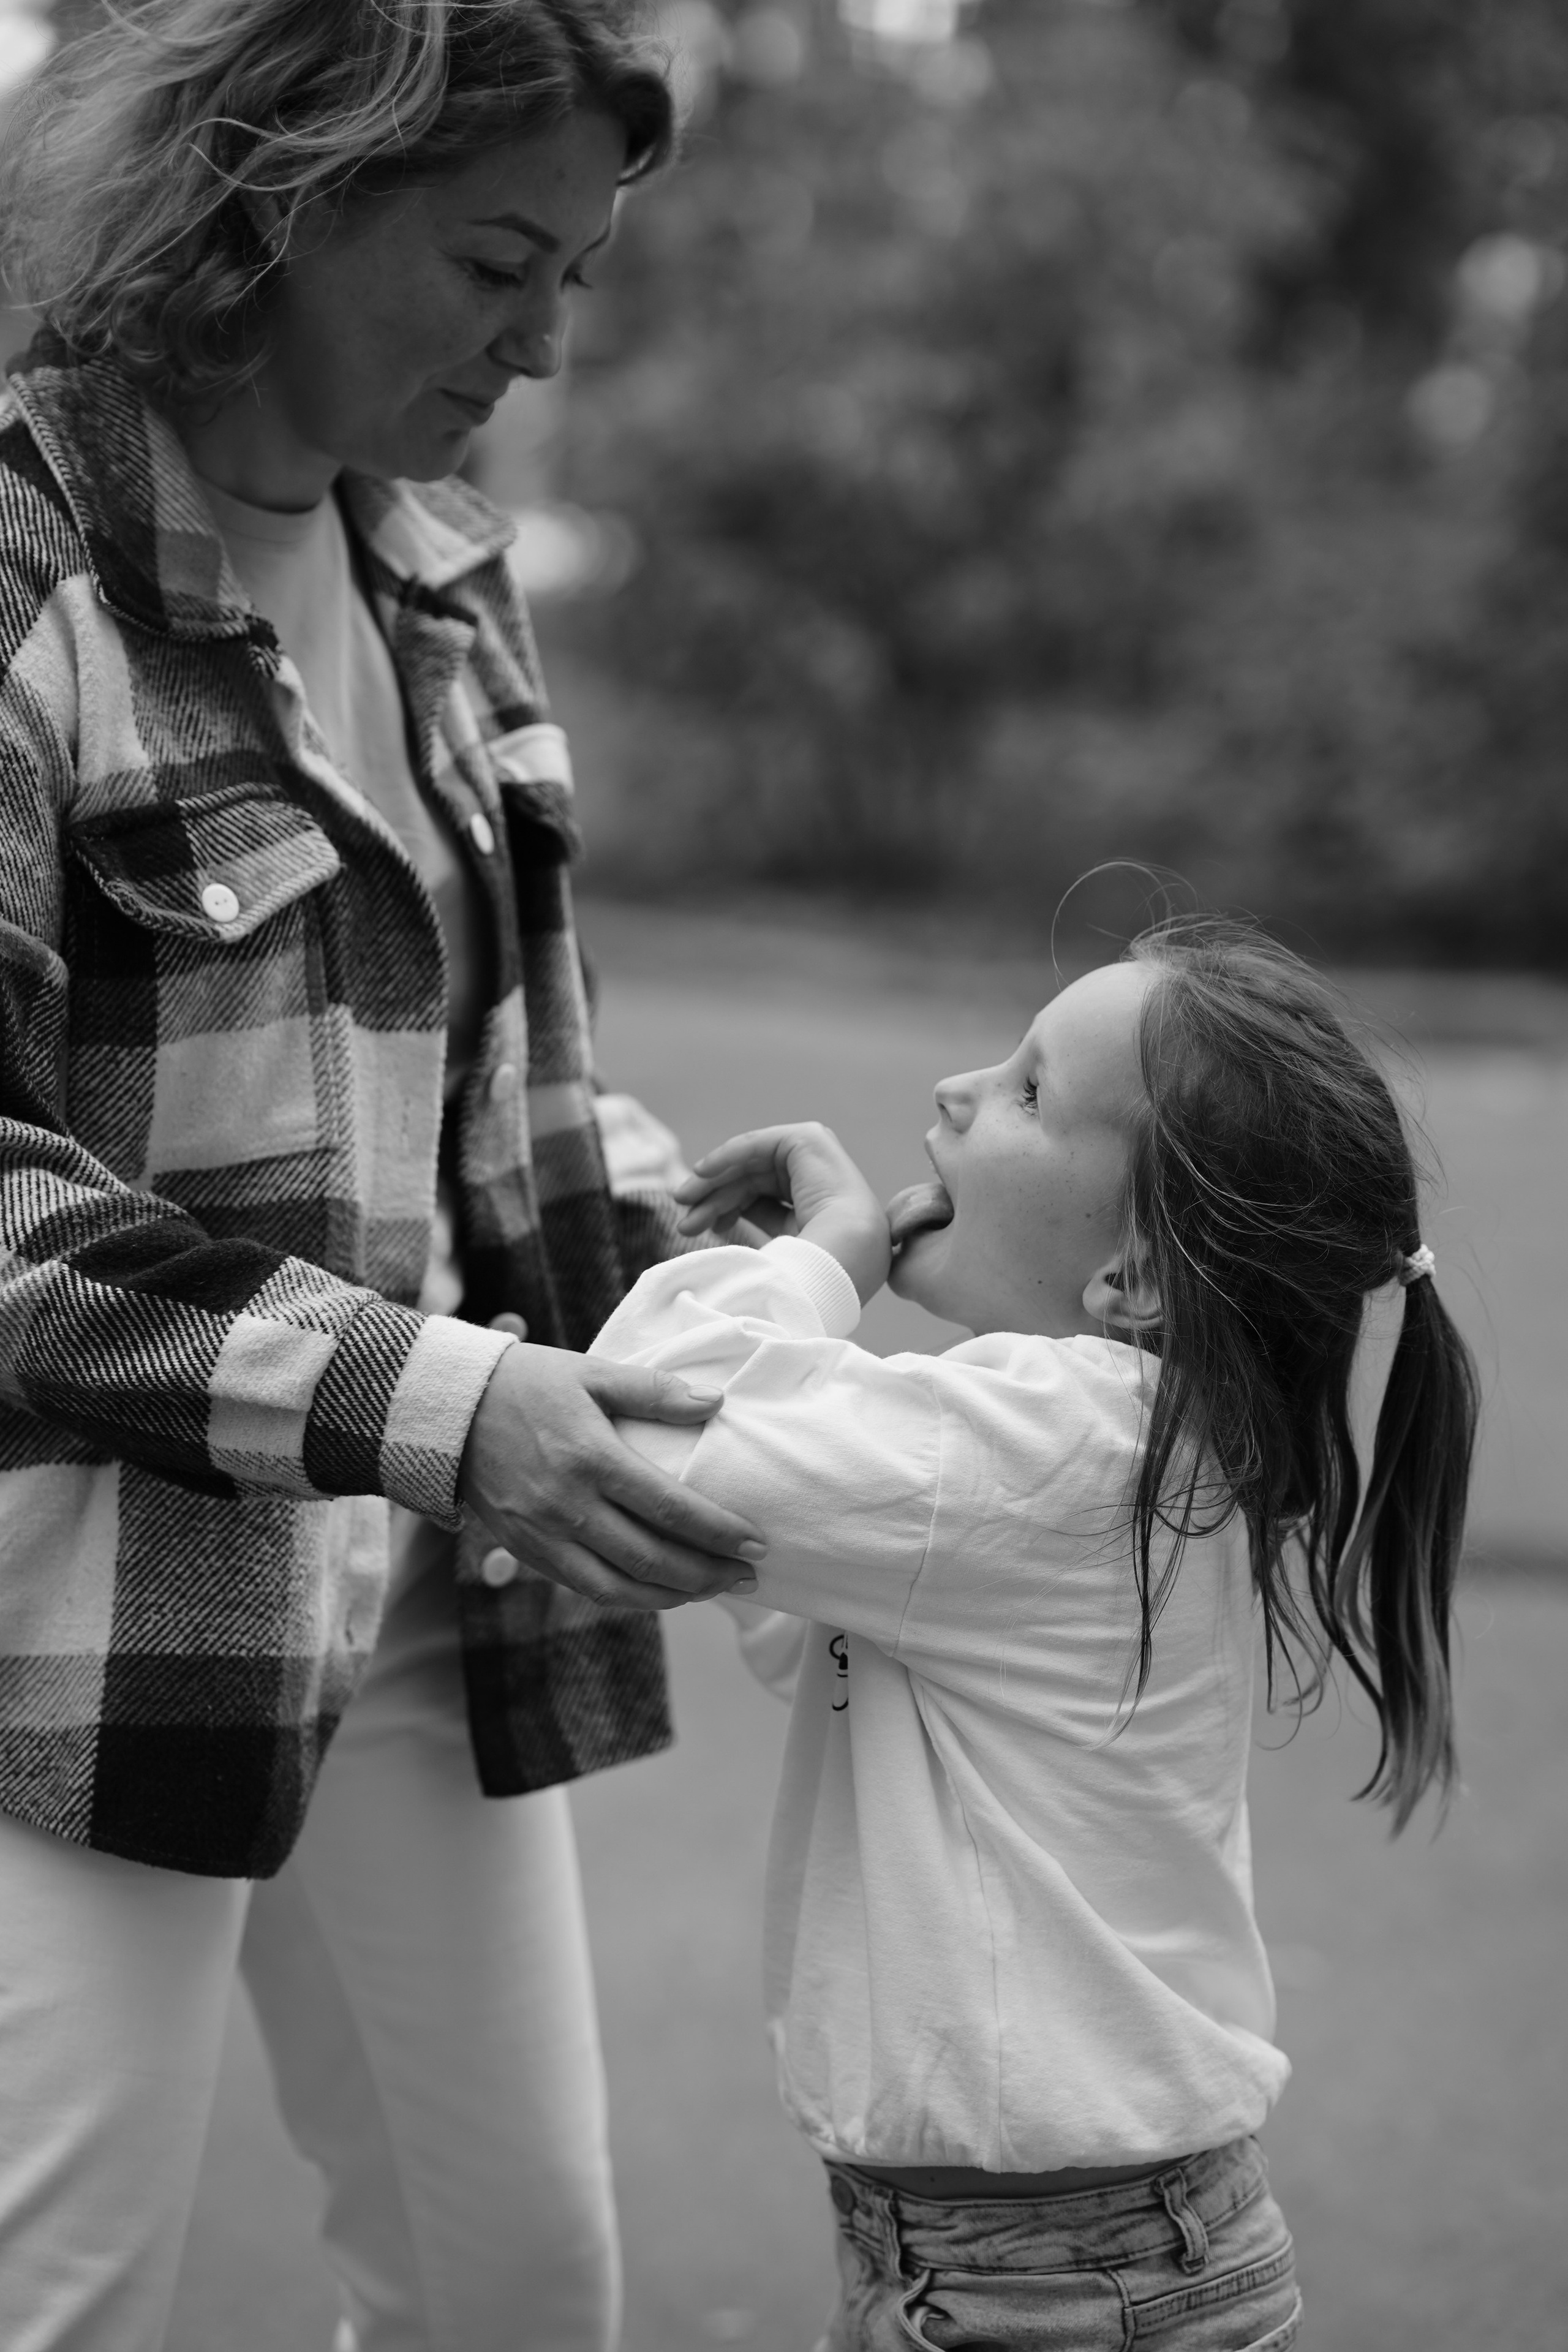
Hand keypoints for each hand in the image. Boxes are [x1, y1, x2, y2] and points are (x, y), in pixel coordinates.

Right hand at [459, 1335, 765, 1610]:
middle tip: (749, 1578)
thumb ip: (653, 1390)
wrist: (446, 1411)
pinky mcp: (526, 1551)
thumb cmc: (525, 1383)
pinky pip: (586, 1588)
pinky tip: (659, 1590)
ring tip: (712, 1590)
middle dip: (709, 1575)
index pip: (671, 1508)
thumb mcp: (590, 1372)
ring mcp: (544, 1535)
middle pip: (652, 1559)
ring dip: (674, 1597)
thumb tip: (714, 1401)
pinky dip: (629, 1596)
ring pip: (619, 1588)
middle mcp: (569, 1506)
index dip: (719, 1532)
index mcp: (591, 1457)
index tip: (757, 1544)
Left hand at [674, 1122, 890, 1302]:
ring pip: (749, 1166)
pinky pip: (756, 1145)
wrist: (844, 1257)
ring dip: (712, 1182)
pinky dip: (725, 1157)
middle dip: (713, 1199)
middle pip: (750, 1182)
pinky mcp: (808, 1140)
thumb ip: (754, 1227)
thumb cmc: (813, 1267)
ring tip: (684, 1202)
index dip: (726, 1210)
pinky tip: (701, 1173)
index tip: (698, 1230)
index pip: (760, 1200)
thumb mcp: (775, 1247)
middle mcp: (815, 1179)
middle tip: (684, 1222)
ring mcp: (814, 1157)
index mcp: (816, 1206)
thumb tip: (717, 1223)